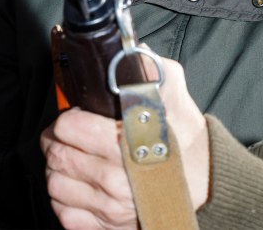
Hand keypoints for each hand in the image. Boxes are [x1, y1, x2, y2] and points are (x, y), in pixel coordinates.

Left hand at [40, 55, 209, 229]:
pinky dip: (65, 201)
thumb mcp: (173, 94)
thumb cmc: (185, 138)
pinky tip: (78, 187)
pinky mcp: (108, 227)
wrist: (207, 182)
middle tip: (64, 135)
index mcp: (127, 144)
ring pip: (56, 185)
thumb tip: (129, 50)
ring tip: (69, 160)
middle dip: (55, 140)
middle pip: (57, 154)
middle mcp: (116, 180)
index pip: (69, 127)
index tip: (73, 116)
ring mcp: (111, 207)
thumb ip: (148, 68)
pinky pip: (66, 215)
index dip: (66, 118)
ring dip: (57, 170)